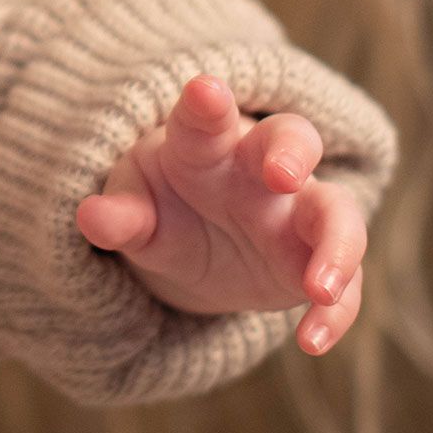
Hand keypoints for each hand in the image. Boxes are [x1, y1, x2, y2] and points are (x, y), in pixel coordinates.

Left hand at [75, 74, 365, 353]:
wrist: (191, 240)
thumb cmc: (160, 201)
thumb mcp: (132, 205)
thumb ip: (119, 213)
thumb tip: (90, 218)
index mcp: (204, 143)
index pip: (206, 118)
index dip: (207, 104)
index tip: (204, 91)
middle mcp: (259, 169)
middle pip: (292, 139)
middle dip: (291, 151)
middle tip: (282, 172)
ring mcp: (294, 214)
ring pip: (335, 213)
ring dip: (336, 246)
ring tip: (317, 287)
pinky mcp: (312, 262)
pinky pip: (343, 286)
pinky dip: (336, 312)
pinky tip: (313, 341)